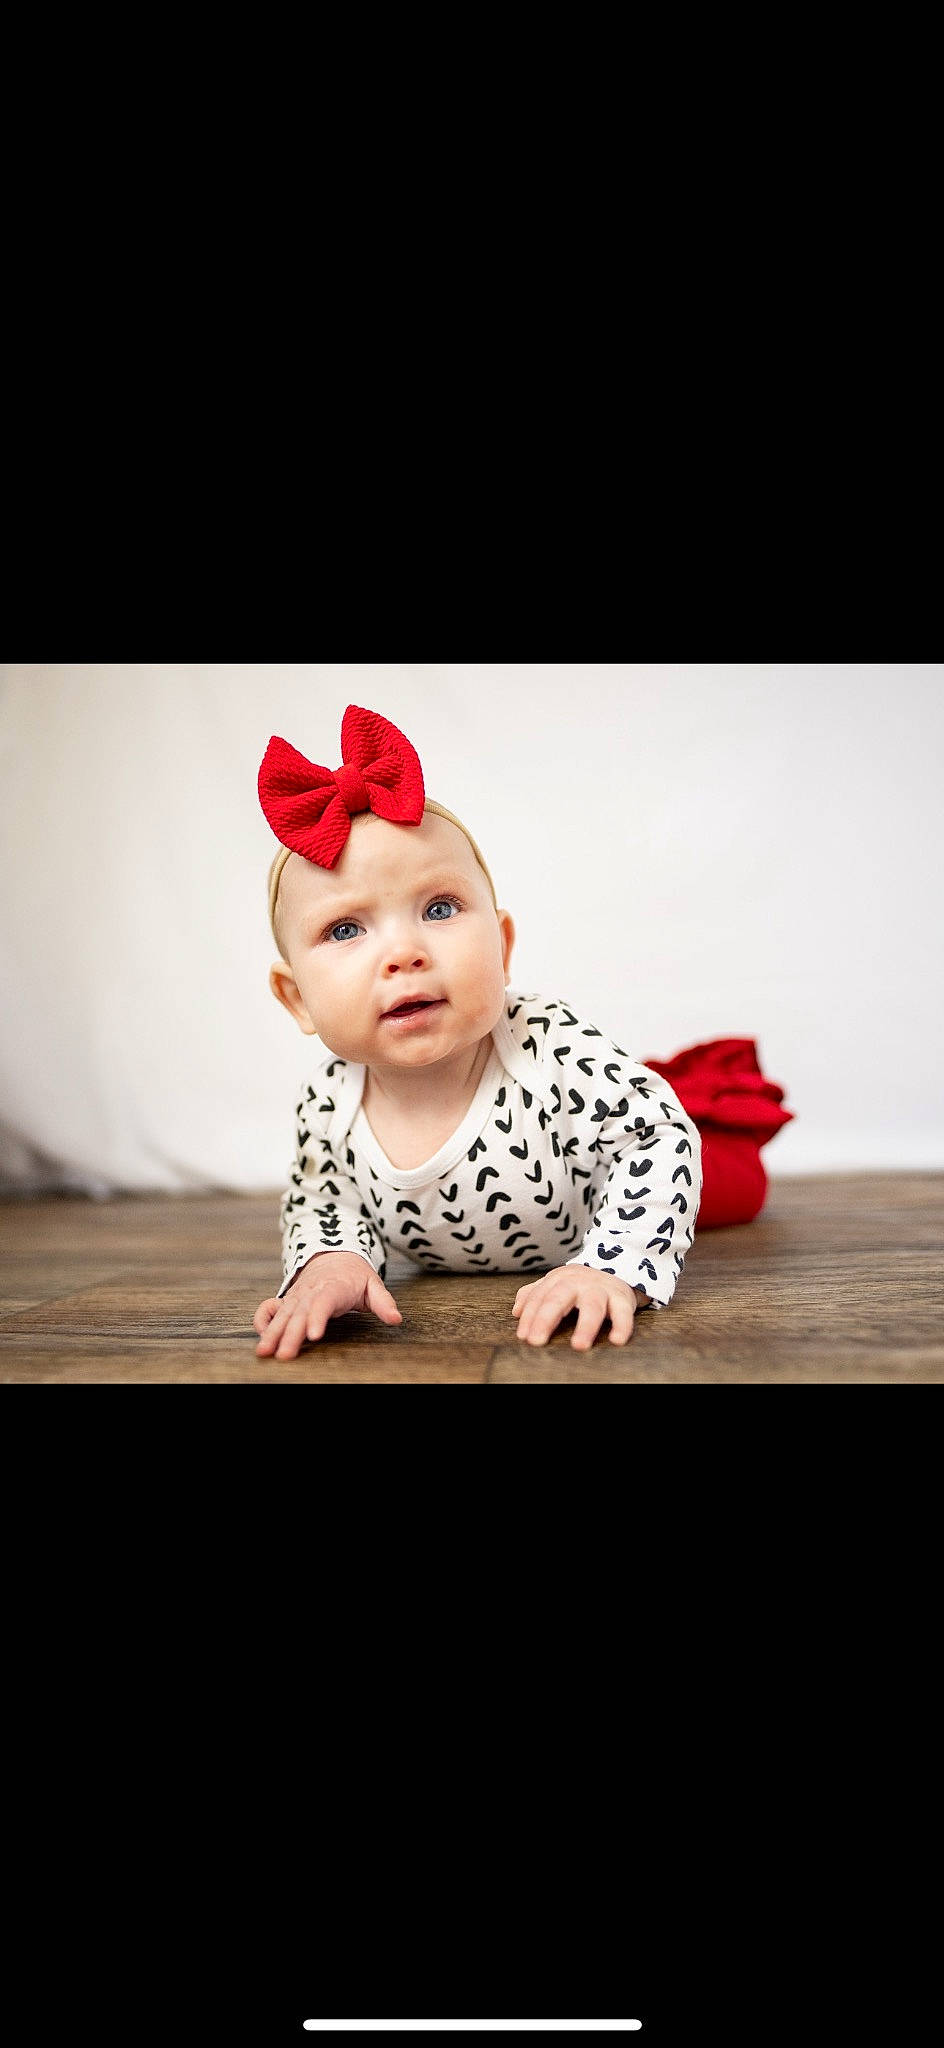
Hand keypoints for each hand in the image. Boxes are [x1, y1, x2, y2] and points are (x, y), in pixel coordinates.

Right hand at [253, 1251, 401, 1359]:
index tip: (313, 1335)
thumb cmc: (355, 1275)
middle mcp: (311, 1292)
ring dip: (272, 1333)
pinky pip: (270, 1309)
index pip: (324, 1303)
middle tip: (285, 1355)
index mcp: (333, 1287)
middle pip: (299, 1313)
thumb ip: (383, 1303)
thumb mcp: (373, 1285)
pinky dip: (263, 1320)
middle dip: (290, 1335)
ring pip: (282, 1315)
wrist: (334, 1253)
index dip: (317, 1318)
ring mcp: (296, 1297)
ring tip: (264, 1352)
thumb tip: (396, 1319)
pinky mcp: (287, 1301)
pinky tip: (261, 1337)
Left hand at [512, 1266, 643, 1349]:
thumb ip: (535, 1294)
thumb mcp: (556, 1283)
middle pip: (559, 1298)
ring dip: (586, 1326)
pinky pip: (623, 1313)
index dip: (530, 1316)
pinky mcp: (622, 1298)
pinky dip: (622, 1326)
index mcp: (559, 1279)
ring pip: (593, 1306)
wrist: (617, 1266)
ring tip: (579, 1346)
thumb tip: (516, 1311)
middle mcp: (579, 1282)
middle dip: (546, 1319)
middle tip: (536, 1341)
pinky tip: (616, 1340)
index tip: (523, 1336)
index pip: (540, 1297)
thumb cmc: (580, 1283)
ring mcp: (601, 1289)